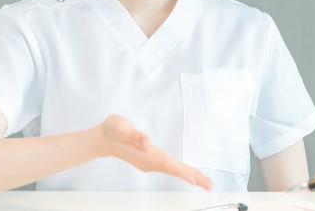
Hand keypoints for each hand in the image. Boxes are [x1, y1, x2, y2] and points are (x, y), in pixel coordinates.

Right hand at [98, 115, 212, 189]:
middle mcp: (150, 162)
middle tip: (209, 185)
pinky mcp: (153, 159)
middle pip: (174, 170)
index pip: (166, 165)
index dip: (180, 172)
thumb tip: (148, 143)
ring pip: (174, 170)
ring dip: (191, 176)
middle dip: (192, 177)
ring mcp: (152, 162)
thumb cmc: (113, 131)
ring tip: (207, 183)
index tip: (193, 180)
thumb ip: (135, 136)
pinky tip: (191, 175)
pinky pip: (172, 167)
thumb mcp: (121, 129)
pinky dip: (183, 171)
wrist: (105, 138)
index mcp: (144, 156)